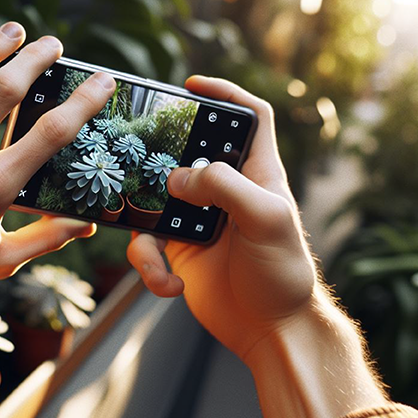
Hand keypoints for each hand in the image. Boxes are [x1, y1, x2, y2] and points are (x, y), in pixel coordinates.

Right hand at [126, 77, 384, 417]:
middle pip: (183, 154)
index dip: (226, 94)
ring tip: (158, 260)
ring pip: (151, 204)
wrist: (270, 332)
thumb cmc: (283, 273)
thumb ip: (225, 187)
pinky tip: (171, 287)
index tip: (191, 85)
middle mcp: (224, 192)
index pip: (249, 118)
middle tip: (134, 161)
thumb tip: (178, 175)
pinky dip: (149, 268)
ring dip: (145, 233)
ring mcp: (197, 221)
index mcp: (256, 174)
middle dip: (156, 159)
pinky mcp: (177, 252)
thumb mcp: (266, 220)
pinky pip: (145, 247)